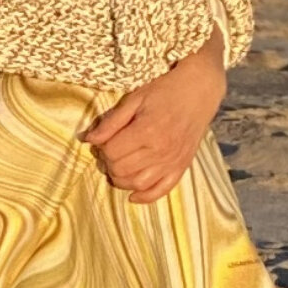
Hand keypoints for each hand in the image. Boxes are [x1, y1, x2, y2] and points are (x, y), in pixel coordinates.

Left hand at [83, 39, 225, 203]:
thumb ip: (112, 121)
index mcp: (146, 130)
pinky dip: (145, 197)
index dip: (101, 148)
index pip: (111, 152)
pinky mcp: (182, 166)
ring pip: (137, 184)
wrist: (199, 90)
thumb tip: (89, 139)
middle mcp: (160, 150)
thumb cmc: (165, 91)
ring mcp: (172, 161)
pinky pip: (161, 190)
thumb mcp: (135, 99)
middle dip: (109, 163)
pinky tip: (133, 194)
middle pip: (121, 169)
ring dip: (121, 180)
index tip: (103, 140)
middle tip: (109, 151)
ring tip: (118, 166)